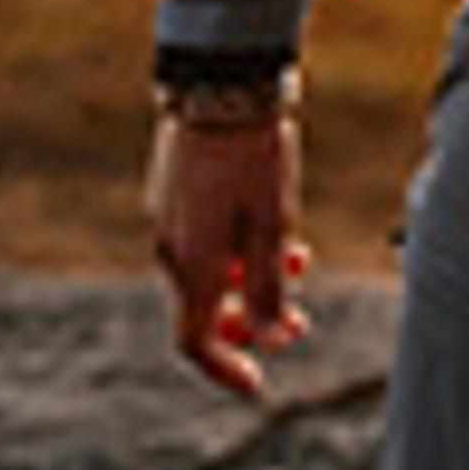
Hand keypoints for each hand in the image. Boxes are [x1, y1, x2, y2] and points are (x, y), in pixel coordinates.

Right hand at [146, 107, 308, 402]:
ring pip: (209, 271)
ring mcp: (167, 217)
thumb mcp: (272, 227)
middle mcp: (169, 246)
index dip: (224, 369)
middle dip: (250, 322)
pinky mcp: (174, 192)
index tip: (258, 385)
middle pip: (203, 309)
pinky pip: (204, 239)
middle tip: (298, 322)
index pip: (191, 341)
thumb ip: (267, 288)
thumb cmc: (251, 157)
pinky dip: (240, 248)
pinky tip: (278, 226)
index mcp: (188, 263)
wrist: (221, 84)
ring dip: (253, 280)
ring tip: (301, 261)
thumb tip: (269, 338)